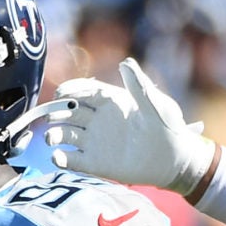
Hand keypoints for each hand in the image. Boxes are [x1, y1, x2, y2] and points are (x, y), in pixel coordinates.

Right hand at [43, 58, 216, 194]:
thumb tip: (126, 63)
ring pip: (66, 134)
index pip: (84, 92)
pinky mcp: (95, 163)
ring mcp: (95, 141)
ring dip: (54, 134)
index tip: (62, 93)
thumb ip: (139, 86)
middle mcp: (98, 120)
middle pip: (69, 112)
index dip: (71, 91)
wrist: (175, 161)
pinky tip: (57, 158)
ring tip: (50, 138)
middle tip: (50, 116)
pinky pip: (73, 160)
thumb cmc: (168, 128)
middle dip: (56, 112)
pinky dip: (61, 159)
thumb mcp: (155, 105)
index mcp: (110, 102)